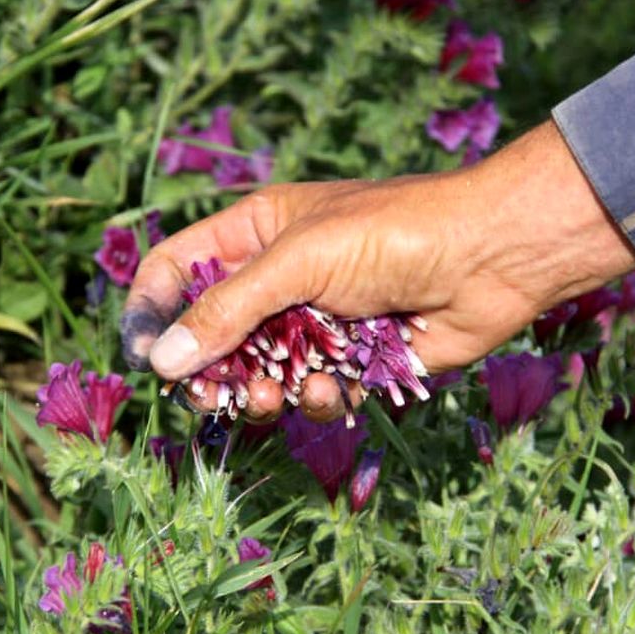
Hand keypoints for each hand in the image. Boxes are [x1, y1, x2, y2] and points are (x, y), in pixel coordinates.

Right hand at [120, 121, 634, 422]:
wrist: (490, 258)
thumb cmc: (392, 234)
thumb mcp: (298, 261)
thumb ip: (228, 311)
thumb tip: (161, 363)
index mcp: (254, 234)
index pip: (176, 270)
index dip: (151, 311)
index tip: (144, 358)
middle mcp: (277, 280)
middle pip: (210, 337)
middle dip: (208, 372)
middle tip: (210, 398)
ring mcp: (313, 324)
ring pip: (258, 375)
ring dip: (260, 393)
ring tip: (277, 394)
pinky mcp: (350, 363)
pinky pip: (309, 395)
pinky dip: (315, 399)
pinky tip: (333, 389)